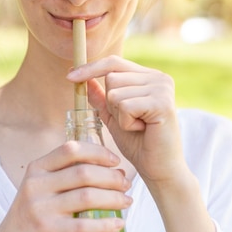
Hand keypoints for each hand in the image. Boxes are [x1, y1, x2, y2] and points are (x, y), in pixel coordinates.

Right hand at [0, 141, 131, 231]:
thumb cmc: (31, 214)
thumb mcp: (40, 186)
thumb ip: (63, 174)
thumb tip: (108, 167)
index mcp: (37, 168)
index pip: (71, 150)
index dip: (98, 152)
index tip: (115, 161)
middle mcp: (37, 184)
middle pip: (83, 173)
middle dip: (111, 177)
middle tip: (126, 184)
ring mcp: (41, 208)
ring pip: (87, 197)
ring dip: (113, 198)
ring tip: (127, 201)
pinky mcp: (47, 231)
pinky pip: (83, 226)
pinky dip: (105, 224)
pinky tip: (119, 223)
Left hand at [67, 55, 185, 185]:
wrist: (159, 169)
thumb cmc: (138, 143)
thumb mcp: (114, 116)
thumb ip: (101, 97)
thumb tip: (85, 79)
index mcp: (149, 76)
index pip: (114, 62)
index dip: (90, 68)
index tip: (69, 76)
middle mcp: (159, 77)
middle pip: (111, 78)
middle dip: (111, 104)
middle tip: (132, 121)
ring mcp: (163, 88)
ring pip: (115, 93)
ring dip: (120, 116)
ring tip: (138, 126)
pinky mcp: (162, 102)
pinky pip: (125, 106)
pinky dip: (127, 123)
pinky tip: (142, 130)